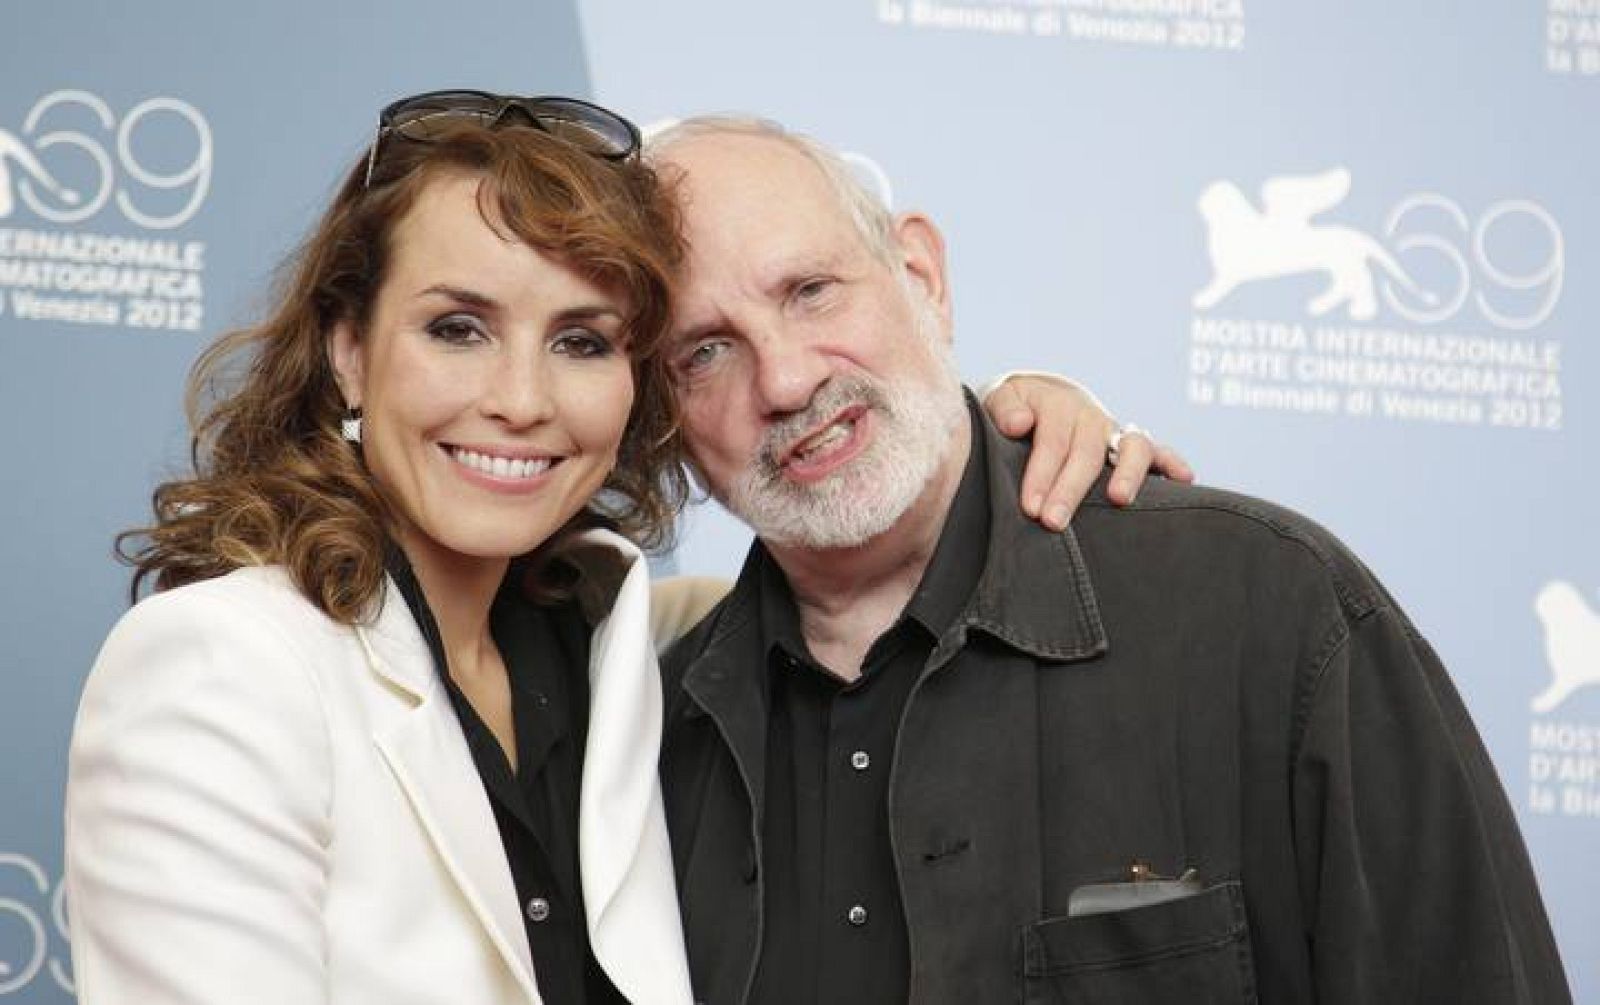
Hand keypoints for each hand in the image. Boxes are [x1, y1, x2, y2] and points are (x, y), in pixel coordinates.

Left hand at [983, 374, 1194, 528]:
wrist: (1038, 398)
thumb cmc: (1014, 410)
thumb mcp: (1000, 400)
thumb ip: (1005, 409)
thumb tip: (1019, 423)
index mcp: (1057, 405)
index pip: (1052, 441)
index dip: (1041, 474)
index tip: (1030, 507)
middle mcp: (1090, 417)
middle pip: (1087, 452)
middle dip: (1071, 488)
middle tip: (1053, 522)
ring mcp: (1115, 432)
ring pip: (1133, 446)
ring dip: (1129, 472)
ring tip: (1120, 498)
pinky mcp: (1132, 446)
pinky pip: (1159, 452)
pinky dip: (1173, 462)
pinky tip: (1184, 480)